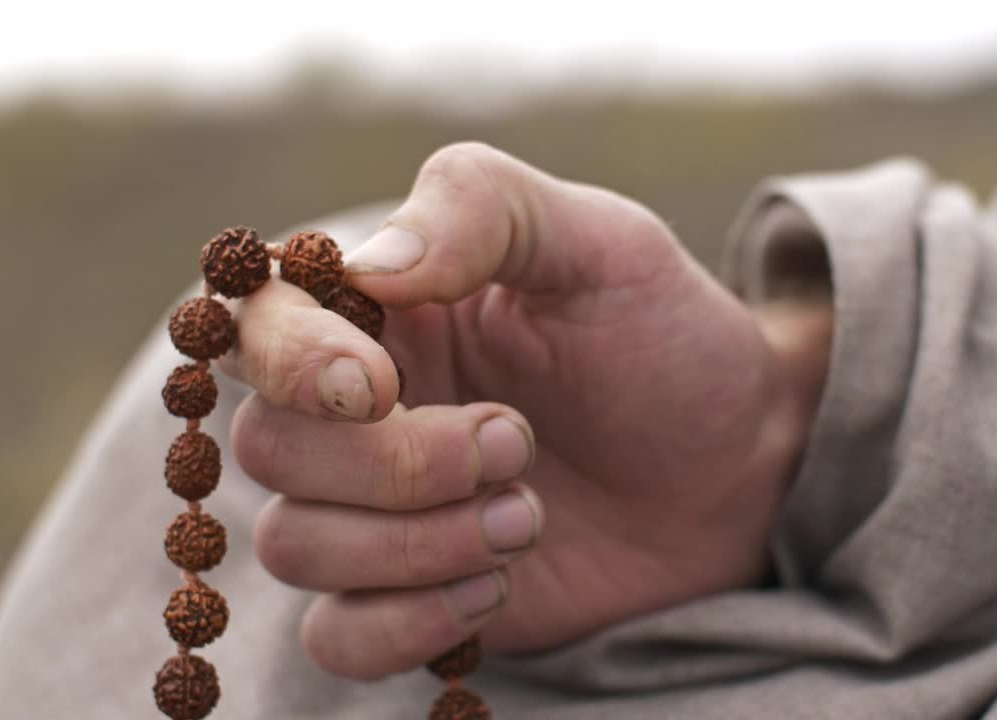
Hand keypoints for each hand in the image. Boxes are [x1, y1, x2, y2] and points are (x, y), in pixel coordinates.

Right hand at [224, 142, 825, 679]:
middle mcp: (361, 408)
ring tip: (531, 516)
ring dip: (418, 543)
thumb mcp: (602, 243)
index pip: (257, 324)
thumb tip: (365, 266)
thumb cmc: (667, 339)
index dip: (294, 361)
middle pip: (273, 446)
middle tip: (520, 442)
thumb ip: (484, 209)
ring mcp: (379, 509)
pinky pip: (339, 637)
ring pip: (296, 545)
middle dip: (397, 463)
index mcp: (385, 309)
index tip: (381, 384)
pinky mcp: (411, 595)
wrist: (739, 465)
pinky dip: (408, 623)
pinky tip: (498, 587)